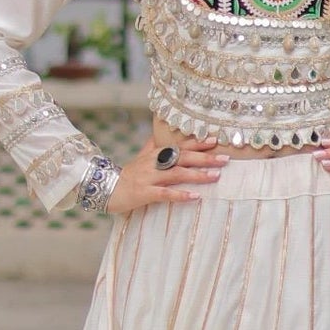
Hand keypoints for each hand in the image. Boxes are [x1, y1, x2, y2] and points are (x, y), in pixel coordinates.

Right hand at [106, 136, 228, 213]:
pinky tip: (194, 196)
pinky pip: (164, 193)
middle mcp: (154, 163)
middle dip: (205, 157)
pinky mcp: (144, 193)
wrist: (103, 188)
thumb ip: (153, 145)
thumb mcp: (141, 157)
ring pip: (176, 174)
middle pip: (182, 158)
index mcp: (156, 154)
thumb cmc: (127, 174)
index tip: (216, 140)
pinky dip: (180, 194)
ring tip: (215, 176)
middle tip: (225, 159)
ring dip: (197, 175)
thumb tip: (160, 132)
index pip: (180, 146)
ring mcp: (149, 177)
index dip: (198, 143)